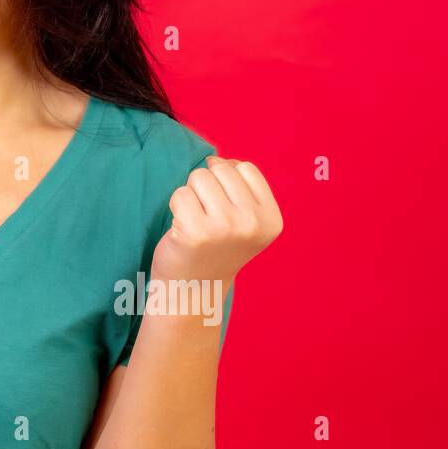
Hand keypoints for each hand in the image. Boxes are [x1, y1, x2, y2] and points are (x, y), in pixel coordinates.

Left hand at [150, 155, 282, 285]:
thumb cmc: (216, 248)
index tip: (223, 204)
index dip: (226, 177)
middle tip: (207, 215)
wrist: (194, 289)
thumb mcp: (247, 221)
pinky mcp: (195, 231)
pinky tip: (183, 228)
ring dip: (191, 194)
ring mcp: (225, 227)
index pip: (246, 168)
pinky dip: (176, 206)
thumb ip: (241, 188)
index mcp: (272, 219)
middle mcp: (253, 223)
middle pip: (220, 169)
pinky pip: (180, 193)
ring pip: (199, 177)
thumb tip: (216, 158)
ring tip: (196, 221)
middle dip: (207, 185)